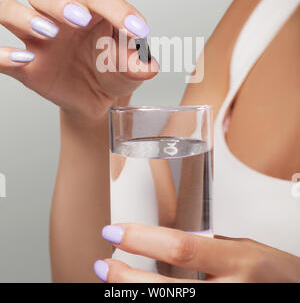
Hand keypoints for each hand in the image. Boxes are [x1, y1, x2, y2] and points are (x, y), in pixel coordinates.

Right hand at [0, 0, 158, 119]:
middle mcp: (59, 18)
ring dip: (26, 18)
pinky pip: (1, 54)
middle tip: (80, 20)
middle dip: (59, 2)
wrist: (97, 99)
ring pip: (12, 10)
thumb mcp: (132, 69)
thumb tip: (146, 65)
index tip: (136, 29)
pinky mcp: (25, 65)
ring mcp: (38, 39)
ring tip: (49, 34)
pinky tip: (21, 59)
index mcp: (89, 9)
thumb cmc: (112, 71)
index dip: (116, 8)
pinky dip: (3, 54)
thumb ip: (139, 64)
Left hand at [94, 223, 299, 282]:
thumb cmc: (278, 276)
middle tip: (104, 264)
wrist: (298, 294)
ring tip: (113, 282)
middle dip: (125, 279)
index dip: (142, 240)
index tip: (115, 231)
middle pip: (165, 291)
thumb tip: (167, 243)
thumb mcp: (248, 249)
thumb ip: (210, 248)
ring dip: (131, 297)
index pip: (182, 247)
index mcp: (239, 262)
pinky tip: (138, 297)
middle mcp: (232, 294)